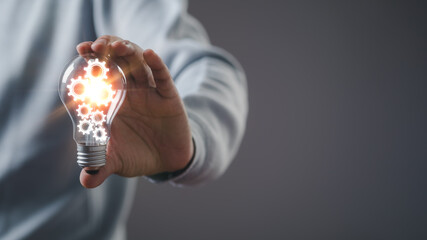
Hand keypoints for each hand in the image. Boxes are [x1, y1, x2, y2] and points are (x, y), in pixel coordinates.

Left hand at [76, 35, 193, 187]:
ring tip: (117, 46)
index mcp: (113, 101)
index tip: (80, 50)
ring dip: (129, 51)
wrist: (168, 161)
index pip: (101, 73)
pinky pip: (163, 77)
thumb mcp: (117, 161)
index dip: (92, 59)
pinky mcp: (168, 97)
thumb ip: (101, 166)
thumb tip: (86, 179)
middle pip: (118, 61)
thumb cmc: (138, 155)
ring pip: (139, 64)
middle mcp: (130, 92)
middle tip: (95, 46)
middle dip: (107, 49)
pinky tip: (150, 54)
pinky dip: (157, 64)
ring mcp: (150, 92)